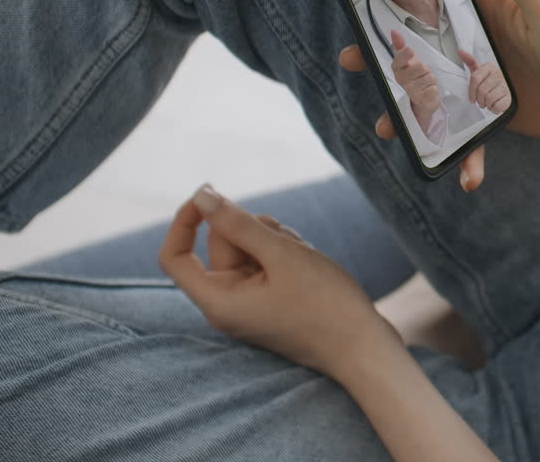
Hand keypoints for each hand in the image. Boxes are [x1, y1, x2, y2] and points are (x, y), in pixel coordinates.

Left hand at [159, 185, 399, 378]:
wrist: (364, 346)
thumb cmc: (324, 304)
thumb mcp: (282, 255)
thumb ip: (239, 223)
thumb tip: (202, 195)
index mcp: (218, 301)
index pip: (175, 256)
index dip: (185, 221)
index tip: (210, 194)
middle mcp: (228, 305)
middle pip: (220, 246)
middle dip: (250, 229)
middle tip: (285, 239)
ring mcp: (250, 303)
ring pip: (247, 250)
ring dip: (273, 240)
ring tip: (304, 257)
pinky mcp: (270, 300)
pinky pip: (265, 263)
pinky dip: (283, 253)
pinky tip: (309, 262)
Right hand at [339, 0, 539, 189]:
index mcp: (487, 10)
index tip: (359, 2)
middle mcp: (479, 44)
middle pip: (421, 49)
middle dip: (385, 58)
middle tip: (352, 63)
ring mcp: (485, 83)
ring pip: (435, 96)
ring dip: (410, 114)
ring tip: (389, 129)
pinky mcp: (497, 116)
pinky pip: (470, 137)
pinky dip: (465, 157)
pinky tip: (466, 178)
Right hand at [389, 30, 440, 129]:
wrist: (421, 99)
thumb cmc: (414, 76)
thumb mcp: (408, 60)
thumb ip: (400, 45)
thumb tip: (394, 31)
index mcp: (398, 69)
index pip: (398, 61)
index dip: (404, 55)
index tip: (410, 50)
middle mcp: (402, 81)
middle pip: (419, 67)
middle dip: (425, 68)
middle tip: (422, 73)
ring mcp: (411, 92)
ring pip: (428, 76)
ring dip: (430, 78)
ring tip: (425, 82)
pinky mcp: (421, 100)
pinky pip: (433, 89)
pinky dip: (434, 88)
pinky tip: (428, 90)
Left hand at [459, 50, 510, 112]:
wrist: (507, 92)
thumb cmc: (490, 83)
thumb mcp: (480, 72)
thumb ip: (470, 62)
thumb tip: (460, 51)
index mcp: (490, 67)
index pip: (475, 78)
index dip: (471, 91)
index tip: (472, 97)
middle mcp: (499, 74)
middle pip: (481, 90)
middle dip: (479, 99)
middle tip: (481, 101)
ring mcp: (505, 85)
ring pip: (488, 99)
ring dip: (486, 104)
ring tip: (488, 102)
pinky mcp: (510, 97)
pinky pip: (496, 106)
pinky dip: (494, 108)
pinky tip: (495, 104)